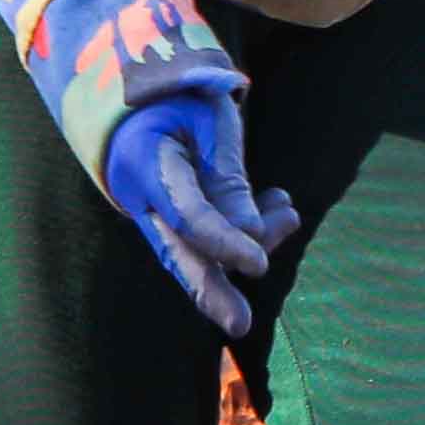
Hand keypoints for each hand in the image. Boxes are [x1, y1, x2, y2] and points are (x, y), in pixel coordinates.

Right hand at [101, 90, 300, 338]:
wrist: (136, 99)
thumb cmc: (177, 100)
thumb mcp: (208, 122)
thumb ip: (227, 177)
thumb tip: (251, 234)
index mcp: (148, 165)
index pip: (188, 217)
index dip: (224, 243)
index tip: (259, 266)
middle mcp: (144, 198)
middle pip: (179, 253)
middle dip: (211, 292)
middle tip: (240, 325)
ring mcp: (155, 212)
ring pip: (199, 247)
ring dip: (249, 242)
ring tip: (288, 214)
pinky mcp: (171, 217)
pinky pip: (206, 235)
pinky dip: (243, 229)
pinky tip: (278, 206)